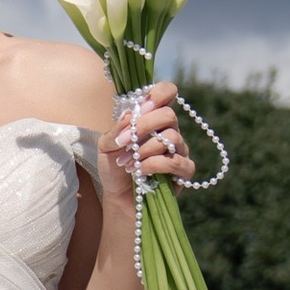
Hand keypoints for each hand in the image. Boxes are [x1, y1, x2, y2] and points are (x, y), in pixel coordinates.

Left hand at [107, 79, 193, 201]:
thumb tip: (130, 114)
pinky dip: (154, 165)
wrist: (118, 197)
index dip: (159, 93)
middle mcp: (169, 131)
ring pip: (172, 138)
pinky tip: (140, 171)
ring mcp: (179, 150)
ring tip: (128, 162)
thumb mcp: (106, 146)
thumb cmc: (114, 168)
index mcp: (153, 118)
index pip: (168, 92)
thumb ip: (116, 130)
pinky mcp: (183, 171)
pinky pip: (176, 162)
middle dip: (143, 126)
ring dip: (145, 150)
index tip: (143, 105)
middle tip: (125, 142)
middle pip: (169, 115)